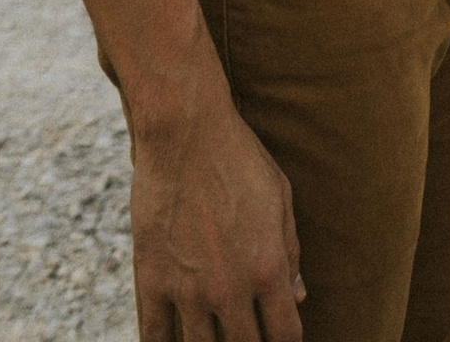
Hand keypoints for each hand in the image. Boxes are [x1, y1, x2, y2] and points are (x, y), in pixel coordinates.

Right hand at [129, 92, 303, 341]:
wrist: (185, 129)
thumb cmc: (238, 156)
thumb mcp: (280, 198)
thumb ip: (290, 252)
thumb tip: (298, 296)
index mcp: (267, 268)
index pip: (284, 335)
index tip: (279, 339)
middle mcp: (230, 288)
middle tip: (247, 335)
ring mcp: (188, 288)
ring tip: (214, 337)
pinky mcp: (151, 280)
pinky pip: (155, 337)